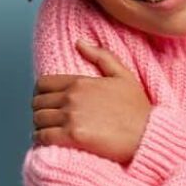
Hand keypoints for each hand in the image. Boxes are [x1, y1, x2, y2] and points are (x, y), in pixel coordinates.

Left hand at [31, 39, 152, 163]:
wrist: (148, 135)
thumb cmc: (138, 109)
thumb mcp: (123, 76)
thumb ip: (101, 56)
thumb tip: (79, 43)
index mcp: (81, 82)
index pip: (43, 84)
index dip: (41, 94)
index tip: (47, 104)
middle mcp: (72, 97)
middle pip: (37, 103)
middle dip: (40, 111)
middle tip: (49, 120)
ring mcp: (71, 116)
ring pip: (38, 120)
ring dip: (41, 126)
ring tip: (49, 132)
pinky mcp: (72, 136)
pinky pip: (43, 136)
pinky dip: (42, 139)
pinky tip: (49, 142)